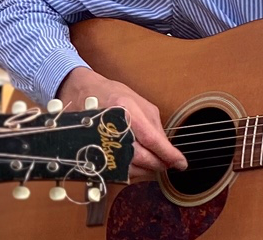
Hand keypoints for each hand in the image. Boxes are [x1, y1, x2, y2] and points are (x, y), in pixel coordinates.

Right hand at [56, 67, 184, 181]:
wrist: (82, 93)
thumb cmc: (112, 94)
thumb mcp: (139, 102)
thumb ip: (154, 125)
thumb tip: (166, 148)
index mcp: (126, 108)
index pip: (151, 139)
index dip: (167, 154)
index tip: (180, 163)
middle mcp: (112, 125)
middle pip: (139, 156)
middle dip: (158, 164)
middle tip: (168, 165)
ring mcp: (100, 139)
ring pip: (128, 167)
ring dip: (145, 170)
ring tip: (154, 164)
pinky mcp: (94, 150)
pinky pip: (116, 169)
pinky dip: (131, 170)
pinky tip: (138, 165)